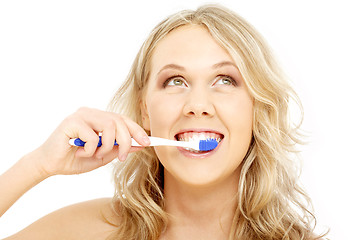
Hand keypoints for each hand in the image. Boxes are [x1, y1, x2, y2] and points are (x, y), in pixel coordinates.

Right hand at [32, 107, 149, 176]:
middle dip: (126, 141)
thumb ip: (119, 148)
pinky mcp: (72, 121)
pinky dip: (91, 149)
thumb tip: (140, 144)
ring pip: (109, 126)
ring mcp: (81, 115)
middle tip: (122, 157)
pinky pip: (93, 136)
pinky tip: (80, 153)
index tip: (148, 142)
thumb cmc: (75, 159)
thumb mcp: (103, 156)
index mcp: (99, 118)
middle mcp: (92, 113)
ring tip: (95, 155)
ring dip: (107, 146)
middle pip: (119, 121)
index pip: (123, 119)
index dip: (137, 130)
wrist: (50, 165)